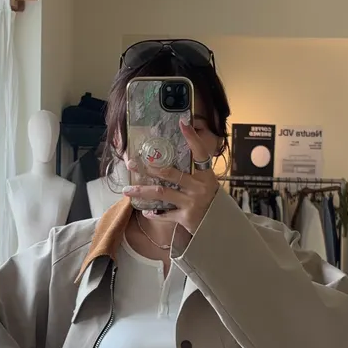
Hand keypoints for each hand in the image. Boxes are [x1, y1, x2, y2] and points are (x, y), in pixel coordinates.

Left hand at [123, 120, 219, 236]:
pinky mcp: (186, 217)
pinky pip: (165, 214)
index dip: (191, 137)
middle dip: (148, 168)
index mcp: (206, 175)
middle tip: (131, 163)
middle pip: (169, 173)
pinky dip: (153, 213)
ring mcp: (191, 202)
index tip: (182, 122)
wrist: (221, 225)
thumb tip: (171, 158)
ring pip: (161, 193)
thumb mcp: (207, 183)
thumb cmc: (211, 201)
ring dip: (142, 191)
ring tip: (127, 189)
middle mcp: (199, 187)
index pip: (199, 152)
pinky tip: (144, 210)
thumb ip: (193, 172)